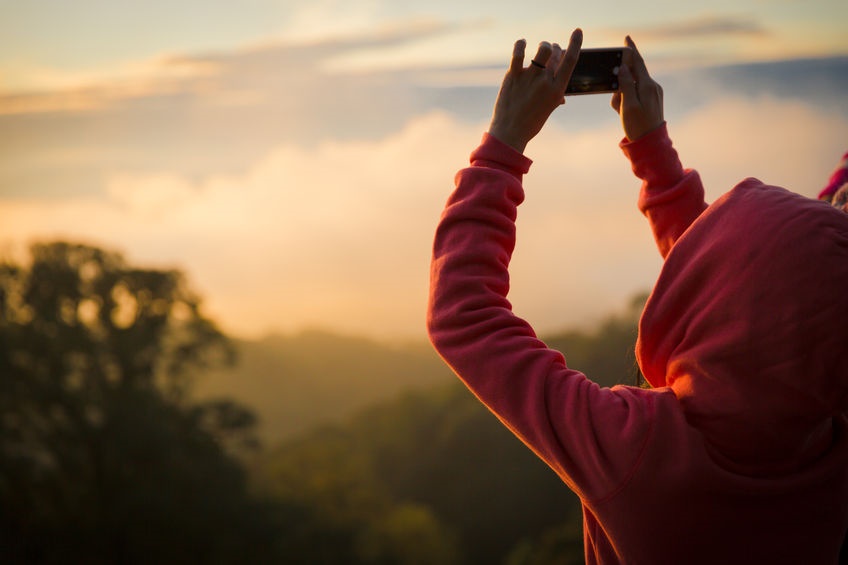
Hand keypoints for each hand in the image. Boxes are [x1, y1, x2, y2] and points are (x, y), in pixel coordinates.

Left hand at [488, 28, 582, 152]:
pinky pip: (518, 53)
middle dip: (556, 49)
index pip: (571, 60)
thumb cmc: (530, 123)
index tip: (577, 32)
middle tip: (551, 52)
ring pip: (543, 49)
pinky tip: (522, 43)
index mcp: (557, 90)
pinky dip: (521, 44)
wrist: (510, 132)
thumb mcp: (548, 110)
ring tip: (541, 48)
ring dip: (544, 45)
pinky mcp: (513, 75)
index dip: (575, 43)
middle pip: (556, 54)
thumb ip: (555, 98)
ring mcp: (529, 77)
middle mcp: (545, 81)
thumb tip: (562, 97)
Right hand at [611, 36, 663, 140]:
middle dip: (621, 84)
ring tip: (621, 111)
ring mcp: (654, 93)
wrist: (651, 143)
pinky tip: (625, 112)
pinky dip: (627, 100)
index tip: (626, 39)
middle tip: (617, 101)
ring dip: (622, 95)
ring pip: (633, 86)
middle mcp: (652, 87)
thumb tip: (622, 68)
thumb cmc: (637, 126)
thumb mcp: (627, 106)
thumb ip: (625, 85)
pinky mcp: (652, 100)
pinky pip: (636, 94)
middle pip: (633, 75)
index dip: (631, 50)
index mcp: (647, 86)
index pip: (638, 62)